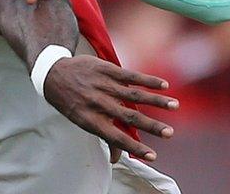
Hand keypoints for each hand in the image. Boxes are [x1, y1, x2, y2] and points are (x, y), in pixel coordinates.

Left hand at [44, 55, 178, 162]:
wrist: (54, 73)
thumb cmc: (71, 102)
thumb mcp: (81, 121)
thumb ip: (103, 136)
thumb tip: (115, 159)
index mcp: (92, 120)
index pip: (117, 138)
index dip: (135, 147)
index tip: (153, 156)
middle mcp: (99, 104)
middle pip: (130, 117)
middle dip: (152, 126)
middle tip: (170, 133)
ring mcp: (104, 86)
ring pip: (135, 95)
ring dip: (157, 101)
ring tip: (175, 106)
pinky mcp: (108, 70)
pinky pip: (131, 76)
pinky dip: (148, 81)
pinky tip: (164, 85)